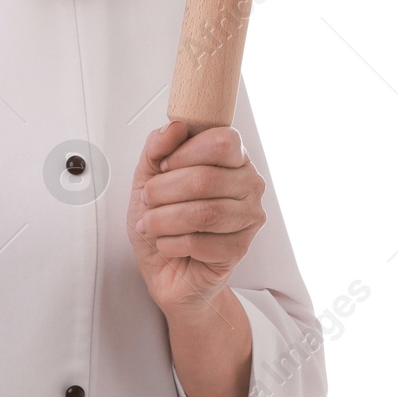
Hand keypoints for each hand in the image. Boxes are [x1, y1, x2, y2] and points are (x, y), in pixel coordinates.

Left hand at [127, 121, 266, 318]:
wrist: (167, 268)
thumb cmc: (163, 219)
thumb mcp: (148, 177)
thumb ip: (157, 148)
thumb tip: (174, 128)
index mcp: (233, 158)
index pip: (222, 141)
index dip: (185, 152)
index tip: (163, 166)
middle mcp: (248, 185)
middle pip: (205, 178)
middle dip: (162, 191)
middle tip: (149, 201)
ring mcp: (248, 218)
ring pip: (202, 212)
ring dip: (163, 219)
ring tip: (150, 224)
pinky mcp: (239, 249)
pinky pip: (200, 242)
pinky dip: (170, 243)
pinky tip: (166, 243)